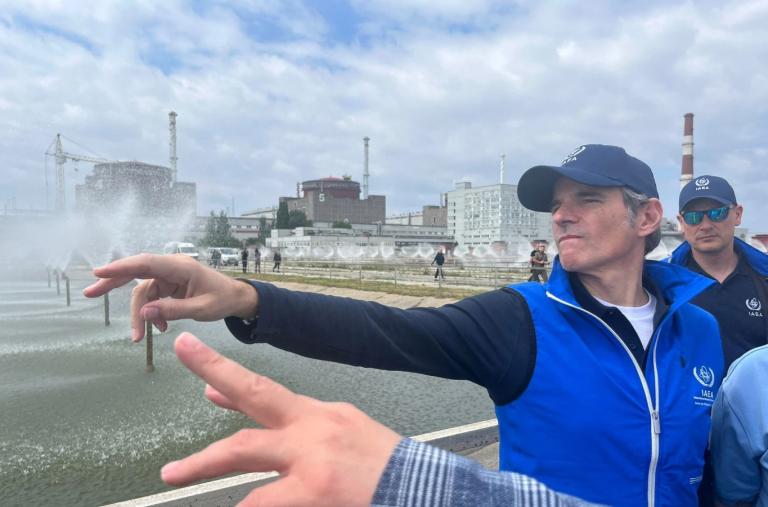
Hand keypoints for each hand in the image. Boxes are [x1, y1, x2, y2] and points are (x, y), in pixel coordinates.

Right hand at [83, 254, 258, 341]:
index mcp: (180, 267)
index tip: (99, 272)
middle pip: (136, 272)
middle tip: (89, 293)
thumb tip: (145, 313)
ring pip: (143, 293)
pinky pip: (152, 299)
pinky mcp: (169, 285)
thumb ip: (174, 310)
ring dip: (139, 315)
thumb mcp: (202, 309)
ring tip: (140, 338)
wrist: (237, 298)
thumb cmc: (223, 300)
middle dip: (112, 282)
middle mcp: (171, 267)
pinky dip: (151, 314)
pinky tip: (159, 329)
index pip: (146, 263)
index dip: (121, 267)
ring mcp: (169, 276)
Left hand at [163, 333, 400, 506]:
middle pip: (253, 400)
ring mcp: (311, 460)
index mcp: (316, 414)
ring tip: (172, 473)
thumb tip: (227, 399)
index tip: (190, 353)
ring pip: (245, 453)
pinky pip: (264, 501)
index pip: (262, 391)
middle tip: (169, 377)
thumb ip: (286, 420)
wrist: (421, 486)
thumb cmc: (376, 461)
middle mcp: (310, 429)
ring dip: (204, 462)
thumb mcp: (336, 429)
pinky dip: (247, 502)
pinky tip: (230, 505)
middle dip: (213, 383)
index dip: (222, 369)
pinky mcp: (315, 492)